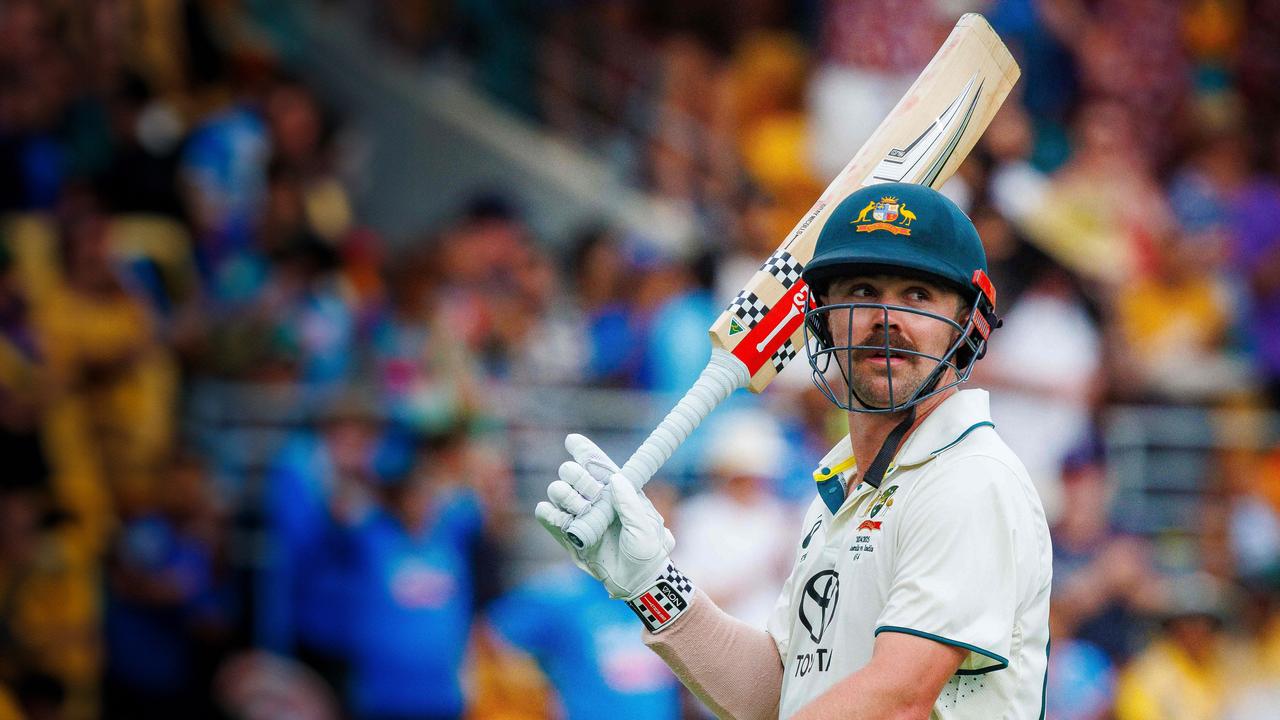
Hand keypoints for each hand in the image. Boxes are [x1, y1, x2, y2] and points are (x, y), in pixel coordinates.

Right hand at [535, 434, 674, 598]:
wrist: (637, 582)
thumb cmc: (648, 551)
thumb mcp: (645, 525)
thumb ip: (629, 502)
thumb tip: (615, 479)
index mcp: (616, 491)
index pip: (597, 464)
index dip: (584, 451)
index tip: (572, 441)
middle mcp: (595, 500)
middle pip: (572, 474)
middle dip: (575, 476)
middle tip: (588, 492)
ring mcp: (580, 517)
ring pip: (558, 493)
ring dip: (565, 496)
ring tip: (580, 509)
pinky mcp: (568, 536)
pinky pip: (548, 517)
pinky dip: (549, 514)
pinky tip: (558, 516)